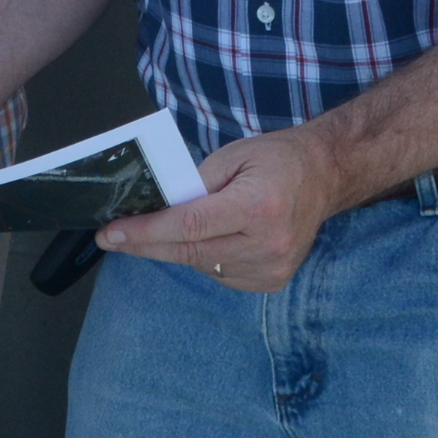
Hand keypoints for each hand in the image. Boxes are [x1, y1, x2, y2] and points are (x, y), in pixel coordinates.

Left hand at [98, 128, 340, 295]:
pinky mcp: (272, 281)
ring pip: (202, 266)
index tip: (111, 234)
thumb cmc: (277, 159)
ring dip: (177, 249)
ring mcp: (272, 267)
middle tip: (112, 239)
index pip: (188, 226)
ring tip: (166, 229)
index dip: (145, 232)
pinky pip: (220, 275)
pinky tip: (207, 239)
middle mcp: (267, 243)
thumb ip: (193, 184)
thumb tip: (154, 210)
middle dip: (146, 244)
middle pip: (190, 251)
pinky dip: (204, 258)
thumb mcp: (232, 156)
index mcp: (258, 206)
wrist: (326, 176)